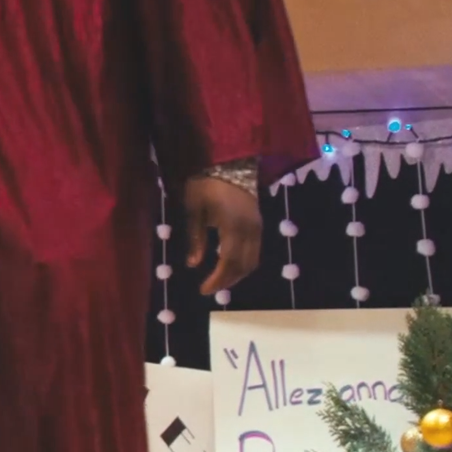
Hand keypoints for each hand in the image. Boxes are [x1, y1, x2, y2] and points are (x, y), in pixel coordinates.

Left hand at [185, 176, 262, 295]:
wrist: (230, 161)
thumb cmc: (205, 183)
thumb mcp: (194, 209)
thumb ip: (195, 238)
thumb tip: (192, 265)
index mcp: (233, 226)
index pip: (228, 262)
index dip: (217, 279)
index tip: (202, 290)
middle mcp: (250, 230)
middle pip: (244, 265)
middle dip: (227, 280)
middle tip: (209, 288)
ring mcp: (258, 226)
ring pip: (253, 260)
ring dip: (237, 274)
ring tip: (218, 280)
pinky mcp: (259, 223)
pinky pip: (255, 250)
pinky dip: (243, 262)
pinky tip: (228, 264)